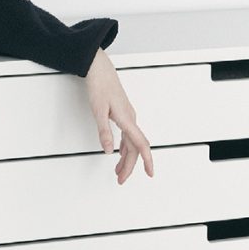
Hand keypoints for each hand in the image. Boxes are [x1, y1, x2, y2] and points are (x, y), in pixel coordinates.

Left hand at [84, 48, 154, 185]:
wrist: (99, 70)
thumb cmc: (100, 86)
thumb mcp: (98, 111)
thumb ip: (104, 131)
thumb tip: (109, 151)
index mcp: (127, 119)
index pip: (140, 144)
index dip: (147, 160)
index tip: (150, 174)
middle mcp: (131, 119)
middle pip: (135, 148)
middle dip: (129, 166)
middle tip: (121, 180)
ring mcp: (128, 117)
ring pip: (131, 143)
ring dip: (126, 158)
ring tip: (118, 172)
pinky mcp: (123, 115)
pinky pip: (128, 136)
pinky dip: (124, 148)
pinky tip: (119, 154)